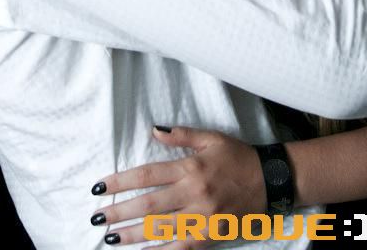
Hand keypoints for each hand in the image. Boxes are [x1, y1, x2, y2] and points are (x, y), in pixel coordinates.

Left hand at [90, 125, 266, 248]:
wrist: (269, 181)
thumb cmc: (237, 157)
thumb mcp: (211, 138)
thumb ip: (181, 135)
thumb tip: (152, 130)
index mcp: (190, 167)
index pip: (147, 174)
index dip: (120, 180)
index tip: (99, 186)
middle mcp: (193, 193)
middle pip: (148, 205)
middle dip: (119, 211)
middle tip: (96, 216)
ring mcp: (202, 217)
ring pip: (160, 230)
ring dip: (132, 235)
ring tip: (110, 237)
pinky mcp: (210, 236)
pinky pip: (181, 248)